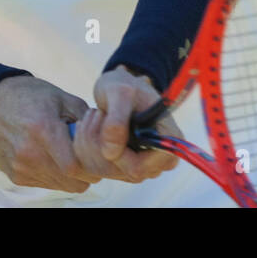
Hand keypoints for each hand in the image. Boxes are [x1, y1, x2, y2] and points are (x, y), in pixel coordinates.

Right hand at [0, 75, 100, 192]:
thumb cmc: (28, 97)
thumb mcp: (60, 97)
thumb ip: (85, 117)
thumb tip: (106, 135)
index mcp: (43, 129)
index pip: (75, 166)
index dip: (92, 163)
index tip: (96, 152)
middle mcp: (30, 153)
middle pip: (72, 181)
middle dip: (87, 171)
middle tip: (88, 155)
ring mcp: (21, 167)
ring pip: (61, 186)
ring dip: (72, 175)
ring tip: (69, 153)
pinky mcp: (16, 176)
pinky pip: (46, 184)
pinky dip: (55, 175)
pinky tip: (52, 156)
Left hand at [75, 66, 179, 182]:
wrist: (118, 86)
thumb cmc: (124, 84)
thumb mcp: (120, 92)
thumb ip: (116, 120)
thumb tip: (111, 154)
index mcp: (169, 139)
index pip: (144, 167)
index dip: (122, 157)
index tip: (107, 132)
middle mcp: (160, 157)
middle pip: (128, 173)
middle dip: (103, 148)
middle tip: (95, 115)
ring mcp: (144, 162)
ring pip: (111, 172)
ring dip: (92, 145)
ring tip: (91, 117)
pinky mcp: (127, 164)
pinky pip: (101, 168)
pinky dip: (88, 148)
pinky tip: (88, 126)